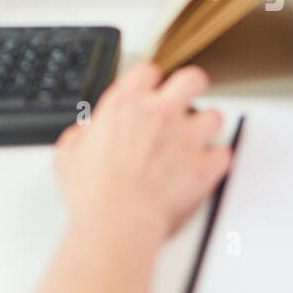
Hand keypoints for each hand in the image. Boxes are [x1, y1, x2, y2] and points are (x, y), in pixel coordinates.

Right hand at [54, 61, 231, 243]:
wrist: (117, 222)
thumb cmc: (93, 192)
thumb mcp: (69, 154)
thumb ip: (81, 135)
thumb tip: (86, 135)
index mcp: (125, 104)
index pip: (146, 70)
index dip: (148, 80)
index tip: (148, 90)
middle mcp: (159, 113)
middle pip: (191, 79)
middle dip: (190, 86)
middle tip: (185, 99)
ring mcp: (186, 138)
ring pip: (214, 116)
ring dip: (206, 126)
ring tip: (196, 138)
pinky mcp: (203, 167)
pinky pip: (223, 154)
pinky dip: (216, 160)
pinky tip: (206, 165)